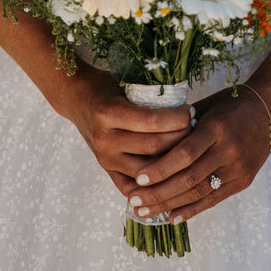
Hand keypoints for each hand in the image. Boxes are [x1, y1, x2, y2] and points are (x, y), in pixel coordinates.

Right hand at [65, 67, 193, 197]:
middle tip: (194, 128)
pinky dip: (152, 185)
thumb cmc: (105, 87)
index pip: (152, 121)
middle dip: (180, 138)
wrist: (76, 99)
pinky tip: (170, 178)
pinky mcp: (106, 170)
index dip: (177, 118)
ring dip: (170, 162)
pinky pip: (132, 186)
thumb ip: (149, 97)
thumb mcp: (125, 85)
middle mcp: (105, 139)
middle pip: (153, 146)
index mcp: (109, 113)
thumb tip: (185, 106)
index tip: (191, 112)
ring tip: (186, 149)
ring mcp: (104, 158)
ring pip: (147, 169)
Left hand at [123, 86, 270, 224]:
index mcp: (217, 127)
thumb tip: (148, 140)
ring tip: (145, 212)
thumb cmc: (231, 104)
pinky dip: (192, 210)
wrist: (270, 110)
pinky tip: (172, 217)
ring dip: (170, 205)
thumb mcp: (206, 106)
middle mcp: (229, 150)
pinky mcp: (243, 181)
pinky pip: (214, 199)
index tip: (138, 178)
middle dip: (158, 192)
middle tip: (134, 201)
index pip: (184, 154)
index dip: (160, 168)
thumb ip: (181, 125)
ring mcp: (238, 168)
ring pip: (199, 192)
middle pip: (189, 178)